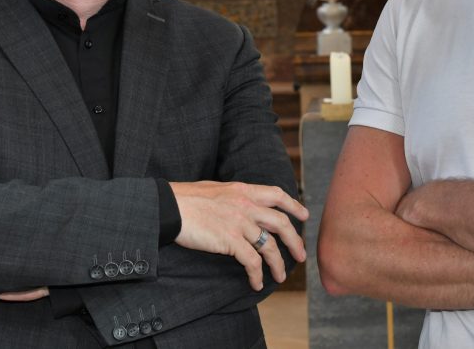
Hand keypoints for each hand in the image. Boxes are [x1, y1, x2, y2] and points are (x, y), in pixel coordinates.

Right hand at [170, 180, 308, 290]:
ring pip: (270, 247)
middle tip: (301, 255)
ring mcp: (239, 223)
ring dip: (278, 264)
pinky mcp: (230, 240)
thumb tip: (241, 203)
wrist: (169, 206)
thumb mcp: (216, 189)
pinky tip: (256, 283)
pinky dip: (257, 274)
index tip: (304, 215)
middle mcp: (246, 205)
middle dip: (295, 241)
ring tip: (280, 277)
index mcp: (243, 190)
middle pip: (281, 223)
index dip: (293, 205)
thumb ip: (234, 196)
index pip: (277, 194)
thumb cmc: (186, 198)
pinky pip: (252, 261)